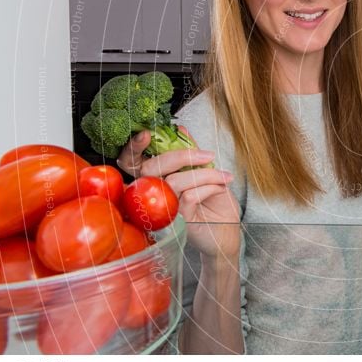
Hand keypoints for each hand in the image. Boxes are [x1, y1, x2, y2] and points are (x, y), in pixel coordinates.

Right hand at [116, 128, 240, 258]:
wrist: (227, 231)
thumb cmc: (215, 204)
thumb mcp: (205, 171)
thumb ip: (191, 152)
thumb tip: (181, 130)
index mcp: (157, 178)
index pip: (133, 161)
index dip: (134, 147)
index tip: (147, 134)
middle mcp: (153, 193)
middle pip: (150, 168)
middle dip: (181, 156)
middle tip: (208, 155)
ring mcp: (162, 208)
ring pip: (174, 181)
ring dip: (205, 174)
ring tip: (223, 177)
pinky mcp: (175, 220)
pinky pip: (188, 196)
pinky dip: (209, 187)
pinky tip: (220, 188)